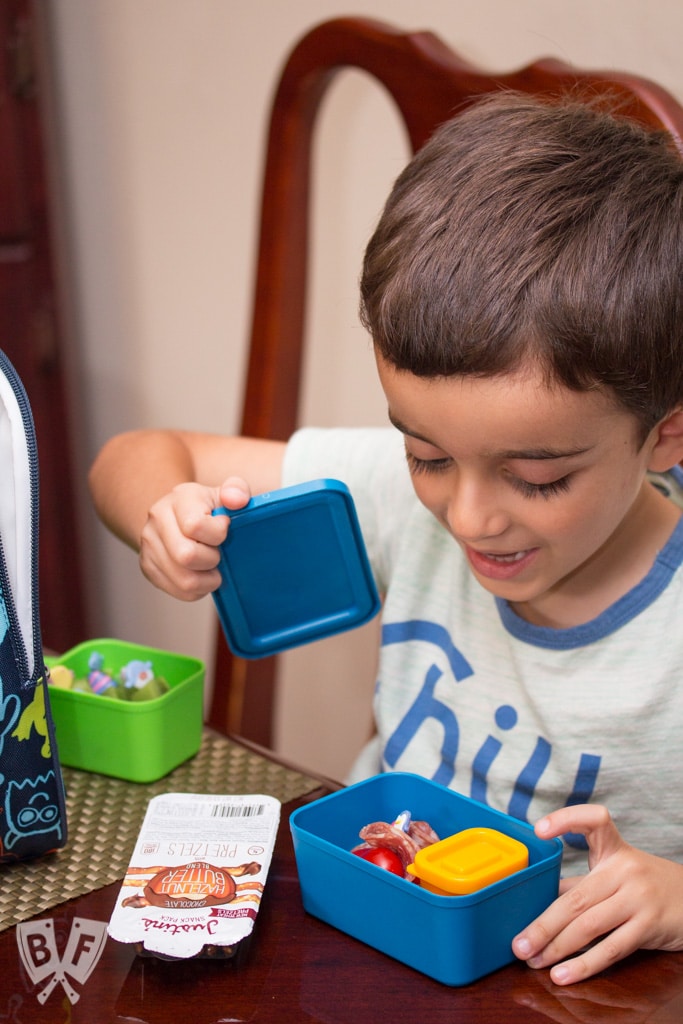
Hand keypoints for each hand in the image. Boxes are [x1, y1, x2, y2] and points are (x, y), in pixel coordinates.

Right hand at [139, 476, 249, 599]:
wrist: (175, 516)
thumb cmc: (206, 507)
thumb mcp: (224, 492)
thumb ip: (237, 490)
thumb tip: (238, 500)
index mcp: (178, 499)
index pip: (195, 525)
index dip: (218, 534)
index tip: (223, 530)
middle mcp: (157, 521)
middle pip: (186, 556)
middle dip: (211, 559)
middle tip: (217, 552)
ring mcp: (149, 546)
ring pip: (184, 581)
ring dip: (207, 579)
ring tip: (211, 566)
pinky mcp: (148, 568)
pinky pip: (180, 591)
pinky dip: (198, 589)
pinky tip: (202, 574)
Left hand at [512, 804, 682, 984]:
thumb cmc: (644, 885)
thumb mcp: (616, 874)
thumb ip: (581, 883)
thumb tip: (536, 900)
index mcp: (614, 849)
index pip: (594, 820)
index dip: (565, 820)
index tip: (538, 830)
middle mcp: (625, 870)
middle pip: (576, 897)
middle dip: (543, 924)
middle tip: (518, 944)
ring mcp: (638, 898)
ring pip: (589, 924)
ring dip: (556, 947)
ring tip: (533, 961)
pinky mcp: (649, 926)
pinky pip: (611, 948)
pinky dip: (584, 964)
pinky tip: (563, 974)